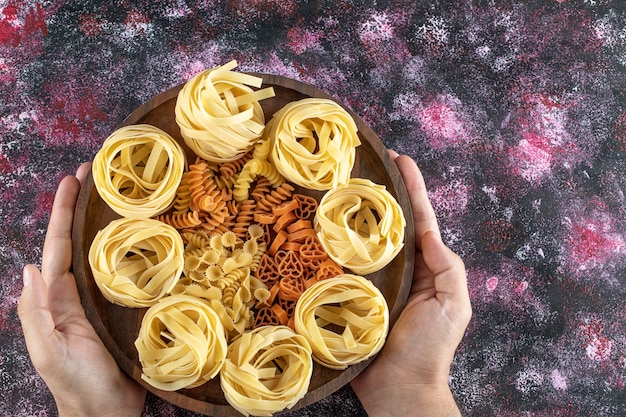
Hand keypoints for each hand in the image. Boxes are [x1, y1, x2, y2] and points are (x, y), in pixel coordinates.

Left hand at [18, 163, 145, 416]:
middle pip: (77, 242)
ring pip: (100, 252)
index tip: (71, 180)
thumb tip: (28, 267)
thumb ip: (36, 313)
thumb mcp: (50, 352)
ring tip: (117, 194)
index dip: (63, 213)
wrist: (106, 409)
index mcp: (54, 299)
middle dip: (81, 207)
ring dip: (104, 222)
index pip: (57, 248)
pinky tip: (142, 235)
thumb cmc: (77, 384)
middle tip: (95, 173)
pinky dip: (129, 249)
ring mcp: (98, 299)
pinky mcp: (121, 307)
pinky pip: (124, 272)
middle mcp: (74, 292)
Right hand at [351, 151, 471, 416]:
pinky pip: (337, 267)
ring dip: (348, 215)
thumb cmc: (431, 349)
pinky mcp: (347, 296)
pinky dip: (327, 248)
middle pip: (385, 223)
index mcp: (424, 265)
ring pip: (358, 241)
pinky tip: (315, 230)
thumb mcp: (453, 305)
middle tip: (357, 165)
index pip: (418, 218)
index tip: (399, 159)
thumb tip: (429, 232)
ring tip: (334, 187)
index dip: (410, 188)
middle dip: (375, 193)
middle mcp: (396, 268)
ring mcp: (370, 281)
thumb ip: (447, 267)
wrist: (399, 389)